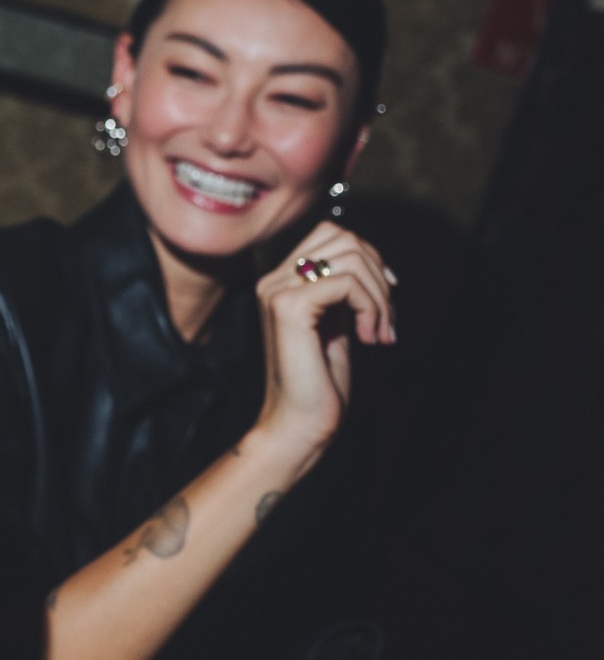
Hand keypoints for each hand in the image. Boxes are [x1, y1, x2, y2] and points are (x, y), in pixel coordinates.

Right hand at [253, 221, 395, 465]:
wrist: (298, 424)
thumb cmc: (319, 383)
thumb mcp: (336, 325)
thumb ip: (343, 293)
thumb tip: (374, 264)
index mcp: (281, 282)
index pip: (330, 235)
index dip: (368, 256)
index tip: (386, 296)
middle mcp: (273, 280)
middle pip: (343, 238)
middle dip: (379, 274)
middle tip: (386, 319)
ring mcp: (278, 291)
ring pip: (350, 258)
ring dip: (379, 295)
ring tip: (380, 332)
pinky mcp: (289, 307)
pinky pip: (347, 282)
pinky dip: (371, 307)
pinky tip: (369, 338)